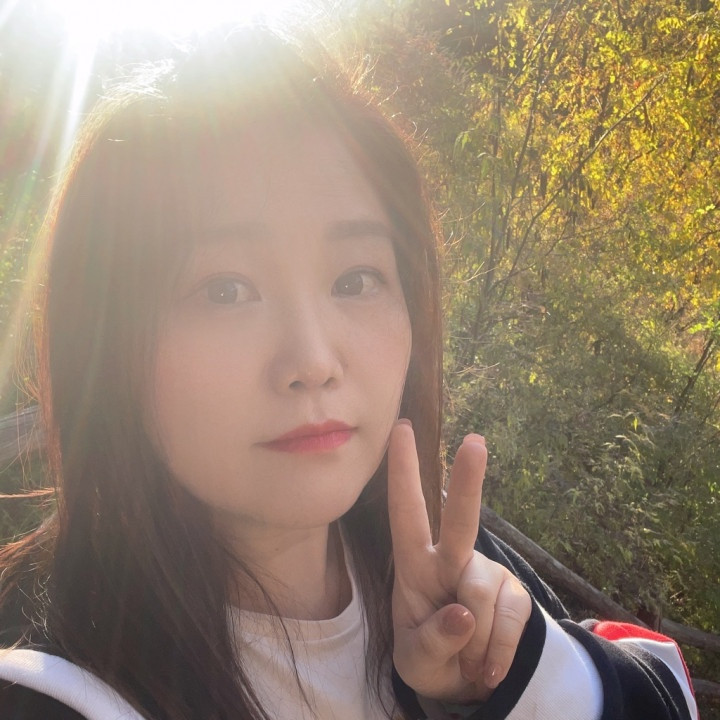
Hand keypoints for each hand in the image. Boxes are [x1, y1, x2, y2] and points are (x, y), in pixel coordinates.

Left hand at [388, 421, 530, 702]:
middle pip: (460, 520)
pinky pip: (512, 621)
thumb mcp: (416, 660)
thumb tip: (464, 614)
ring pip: (481, 596)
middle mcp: (450, 560)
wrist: (463, 686)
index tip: (401, 428)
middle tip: (475, 442)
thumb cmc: (428, 658)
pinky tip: (489, 668)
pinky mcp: (514, 593)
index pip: (405, 513)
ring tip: (468, 662)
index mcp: (414, 566)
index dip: (402, 471)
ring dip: (476, 642)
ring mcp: (484, 573)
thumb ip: (433, 640)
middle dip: (468, 481)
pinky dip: (500, 651)